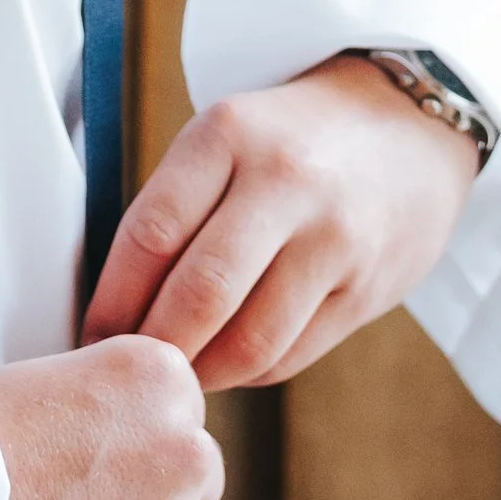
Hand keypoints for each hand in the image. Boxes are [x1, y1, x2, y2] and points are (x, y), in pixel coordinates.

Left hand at [83, 55, 477, 391]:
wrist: (409, 125)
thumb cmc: (287, 140)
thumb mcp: (227, 136)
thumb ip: (175, 206)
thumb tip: (109, 304)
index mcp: (228, 133)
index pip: (151, 234)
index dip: (111, 299)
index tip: (91, 333)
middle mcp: (285, 183)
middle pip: (199, 296)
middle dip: (153, 347)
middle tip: (128, 369)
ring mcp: (334, 239)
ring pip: (249, 342)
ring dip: (201, 373)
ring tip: (176, 374)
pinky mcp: (369, 289)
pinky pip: (290, 356)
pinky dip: (247, 372)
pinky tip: (228, 361)